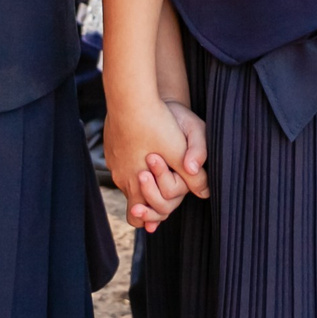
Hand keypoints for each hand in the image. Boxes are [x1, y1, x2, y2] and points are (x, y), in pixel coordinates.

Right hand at [105, 91, 206, 232]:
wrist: (131, 96)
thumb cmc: (157, 122)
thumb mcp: (181, 149)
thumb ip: (193, 174)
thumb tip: (205, 193)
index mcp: (136, 182)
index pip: (138, 216)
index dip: (150, 219)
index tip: (157, 221)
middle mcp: (121, 175)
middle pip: (132, 200)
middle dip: (146, 202)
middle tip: (158, 204)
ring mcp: (113, 161)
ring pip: (127, 181)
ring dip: (140, 182)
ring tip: (154, 175)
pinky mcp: (111, 147)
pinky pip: (122, 163)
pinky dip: (132, 164)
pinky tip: (144, 153)